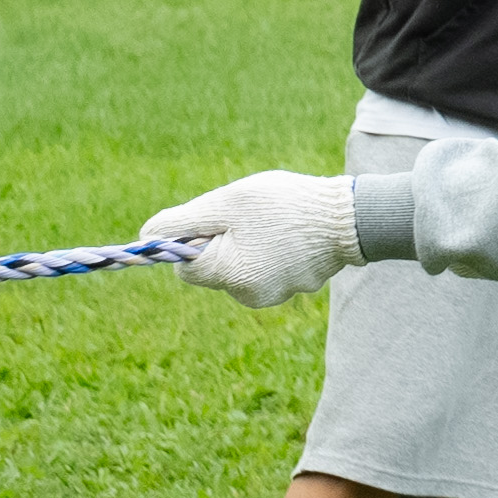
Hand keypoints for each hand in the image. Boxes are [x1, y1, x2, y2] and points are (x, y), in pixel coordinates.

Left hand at [145, 172, 362, 307]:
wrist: (350, 216)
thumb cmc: (285, 204)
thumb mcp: (227, 202)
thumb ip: (182, 221)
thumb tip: (146, 237)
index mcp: (228, 275)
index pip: (184, 266)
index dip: (195, 240)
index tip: (220, 220)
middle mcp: (248, 294)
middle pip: (214, 270)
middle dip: (224, 244)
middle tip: (251, 220)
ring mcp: (275, 294)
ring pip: (242, 271)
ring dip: (250, 249)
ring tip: (276, 225)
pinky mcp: (297, 288)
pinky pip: (269, 272)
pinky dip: (274, 255)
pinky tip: (293, 236)